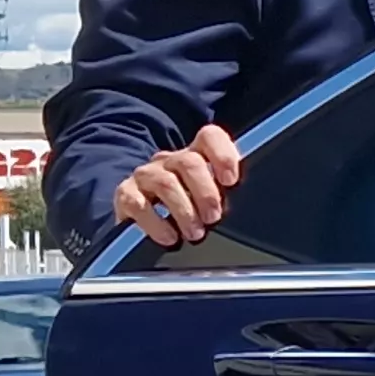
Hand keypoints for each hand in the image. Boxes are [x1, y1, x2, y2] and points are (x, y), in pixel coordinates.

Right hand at [114, 123, 244, 246]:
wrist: (139, 220)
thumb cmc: (186, 209)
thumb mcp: (207, 199)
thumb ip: (224, 195)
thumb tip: (249, 209)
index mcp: (195, 156)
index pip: (209, 137)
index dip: (222, 154)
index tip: (231, 180)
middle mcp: (169, 161)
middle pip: (189, 162)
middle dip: (205, 192)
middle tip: (213, 217)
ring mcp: (146, 176)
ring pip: (165, 183)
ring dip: (183, 210)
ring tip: (195, 233)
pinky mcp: (126, 195)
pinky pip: (138, 204)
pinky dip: (155, 223)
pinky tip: (169, 238)